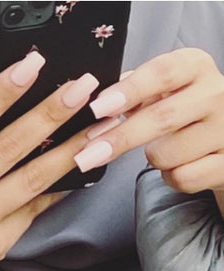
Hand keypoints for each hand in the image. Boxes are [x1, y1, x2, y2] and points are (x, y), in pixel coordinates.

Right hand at [0, 52, 99, 270]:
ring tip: (100, 125)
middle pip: (9, 147)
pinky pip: (34, 206)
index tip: (34, 64)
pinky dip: (60, 183)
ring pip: (33, 179)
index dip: (2, 92)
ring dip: (71, 149)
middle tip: (84, 87)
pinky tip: (82, 163)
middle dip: (50, 113)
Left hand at [72, 48, 223, 218]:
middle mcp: (217, 94)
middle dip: (120, 138)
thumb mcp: (163, 90)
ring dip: (153, 158)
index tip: (98, 108)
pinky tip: (179, 166)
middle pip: (162, 118)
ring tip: (163, 149)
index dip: (129, 91)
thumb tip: (94, 103)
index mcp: (196, 67)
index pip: (162, 72)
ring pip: (166, 154)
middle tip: (86, 156)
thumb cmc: (184, 112)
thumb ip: (131, 90)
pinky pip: (182, 178)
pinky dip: (170, 178)